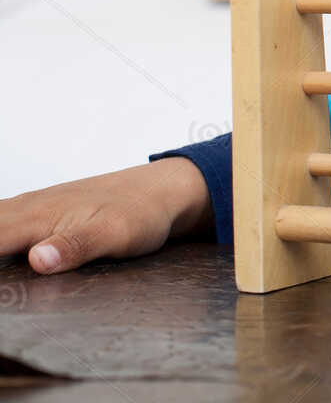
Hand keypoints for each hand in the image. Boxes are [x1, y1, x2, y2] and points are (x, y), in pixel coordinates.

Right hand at [0, 159, 211, 273]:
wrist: (161, 190)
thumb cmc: (140, 212)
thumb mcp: (115, 234)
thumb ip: (75, 246)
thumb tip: (36, 260)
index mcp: (37, 218)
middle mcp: (26, 210)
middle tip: (0, 293)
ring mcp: (29, 209)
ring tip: (2, 285)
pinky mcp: (37, 214)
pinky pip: (1, 225)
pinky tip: (3, 255)